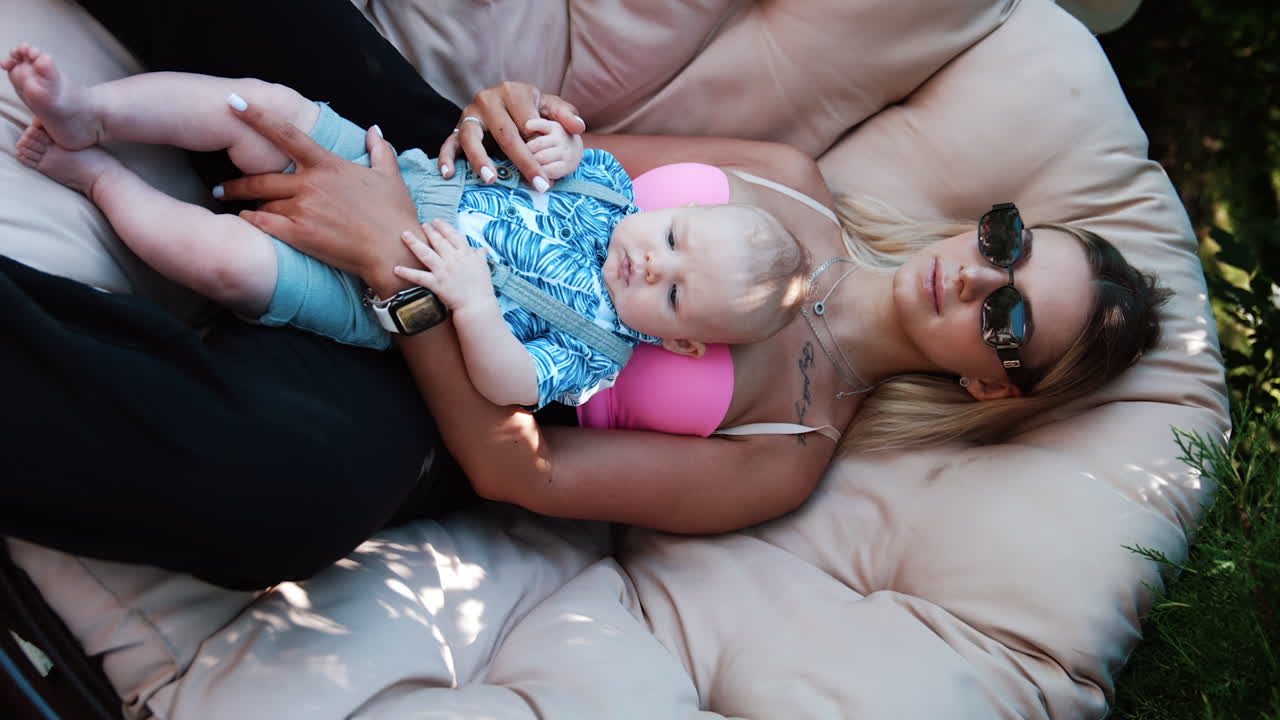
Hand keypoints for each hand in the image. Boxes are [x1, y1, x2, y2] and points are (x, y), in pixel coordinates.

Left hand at [214, 101, 421, 295]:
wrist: (393, 250)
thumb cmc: (394, 214)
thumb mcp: (390, 176)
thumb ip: (379, 150)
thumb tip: (374, 129)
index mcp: (328, 165)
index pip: (285, 134)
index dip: (256, 117)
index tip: (233, 104)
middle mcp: (311, 184)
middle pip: (261, 177)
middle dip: (236, 182)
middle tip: (221, 187)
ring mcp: (303, 210)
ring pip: (264, 203)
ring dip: (253, 207)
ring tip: (242, 211)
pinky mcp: (300, 235)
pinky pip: (264, 224)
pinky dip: (252, 222)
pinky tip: (246, 221)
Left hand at [394, 219, 496, 315]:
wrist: (477, 304)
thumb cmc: (482, 286)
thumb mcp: (484, 267)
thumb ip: (480, 255)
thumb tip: (482, 249)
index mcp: (465, 253)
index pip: (453, 236)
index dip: (444, 227)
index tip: (437, 221)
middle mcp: (453, 259)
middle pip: (438, 241)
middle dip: (429, 231)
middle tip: (422, 225)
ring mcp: (443, 270)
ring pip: (425, 253)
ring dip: (414, 242)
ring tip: (405, 234)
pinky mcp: (436, 283)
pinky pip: (419, 276)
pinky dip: (407, 273)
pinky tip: (396, 268)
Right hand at [437, 81, 585, 189]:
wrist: (502, 100)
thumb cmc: (528, 107)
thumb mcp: (548, 105)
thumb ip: (564, 114)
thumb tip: (579, 128)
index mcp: (513, 92)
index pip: (528, 123)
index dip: (540, 149)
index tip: (549, 175)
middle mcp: (488, 100)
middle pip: (505, 133)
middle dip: (523, 161)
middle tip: (537, 185)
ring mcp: (470, 114)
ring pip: (472, 137)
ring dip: (480, 160)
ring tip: (492, 179)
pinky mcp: (457, 127)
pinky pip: (449, 143)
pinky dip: (446, 158)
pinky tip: (449, 174)